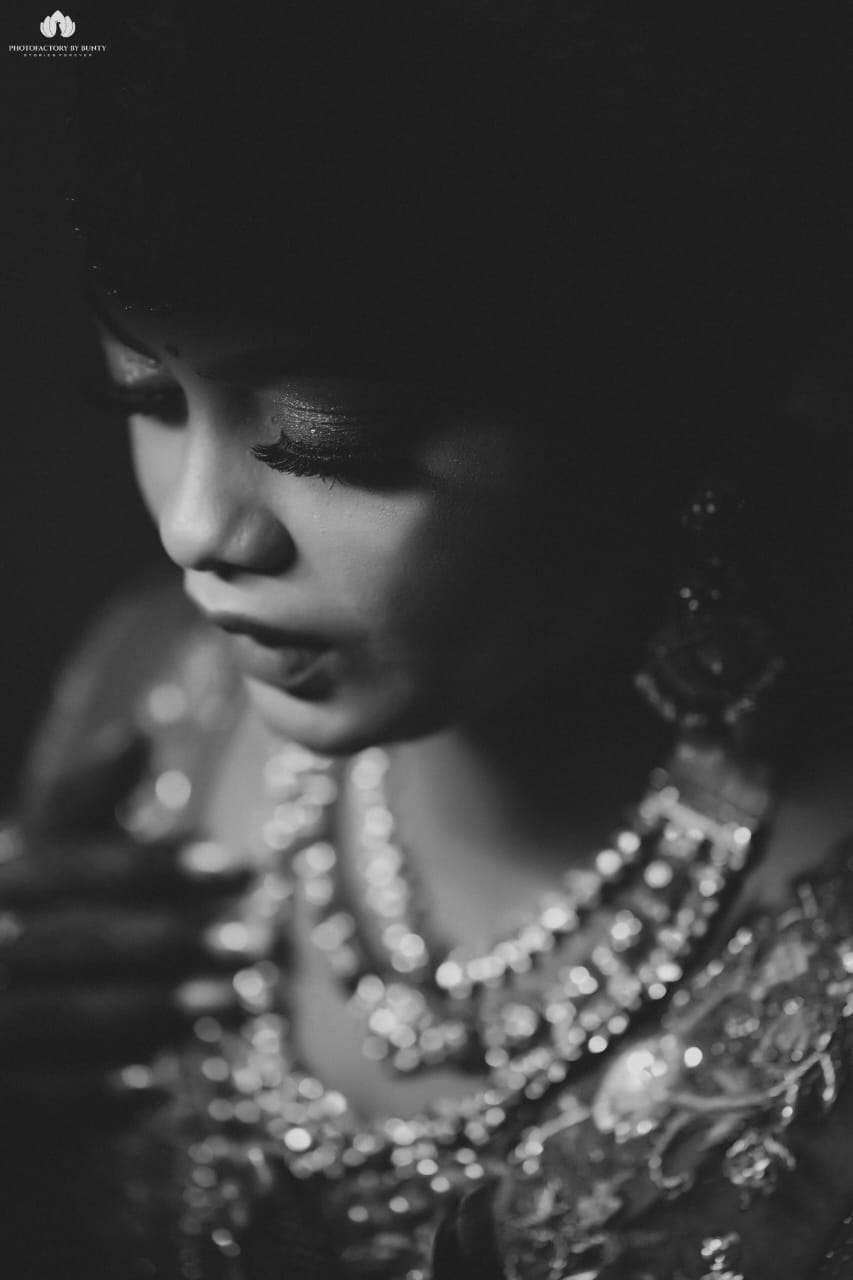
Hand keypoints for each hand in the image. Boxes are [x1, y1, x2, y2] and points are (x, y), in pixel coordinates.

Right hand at [0, 730, 265, 1106]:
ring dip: (156, 1012)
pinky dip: (94, 1097)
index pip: (72, 867)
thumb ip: (84, 801)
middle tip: (259, 942)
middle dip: (173, 940)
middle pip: (74, 941)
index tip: (241, 867)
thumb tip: (140, 727)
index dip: (157, 865)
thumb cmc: (24, 938)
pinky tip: (160, 1090)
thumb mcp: (47, 864)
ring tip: (241, 1005)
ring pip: (60, 1018)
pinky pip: (32, 1100)